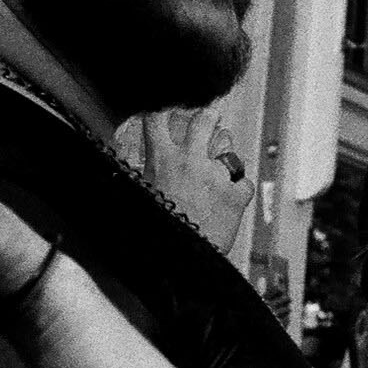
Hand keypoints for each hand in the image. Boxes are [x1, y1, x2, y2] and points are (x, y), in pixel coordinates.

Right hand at [125, 104, 252, 252]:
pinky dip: (239, 188)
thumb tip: (123, 159)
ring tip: (219, 161)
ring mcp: (217, 177)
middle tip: (208, 118)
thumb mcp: (138, 193)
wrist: (177, 256)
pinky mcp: (237, 196)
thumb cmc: (155, 227)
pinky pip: (244, 182)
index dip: (162, 110)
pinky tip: (231, 196)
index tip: (166, 111)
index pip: (157, 118)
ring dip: (224, 151)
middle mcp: (191, 161)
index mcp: (161, 158)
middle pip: (203, 120)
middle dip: (207, 117)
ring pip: (228, 146)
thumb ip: (138, 171)